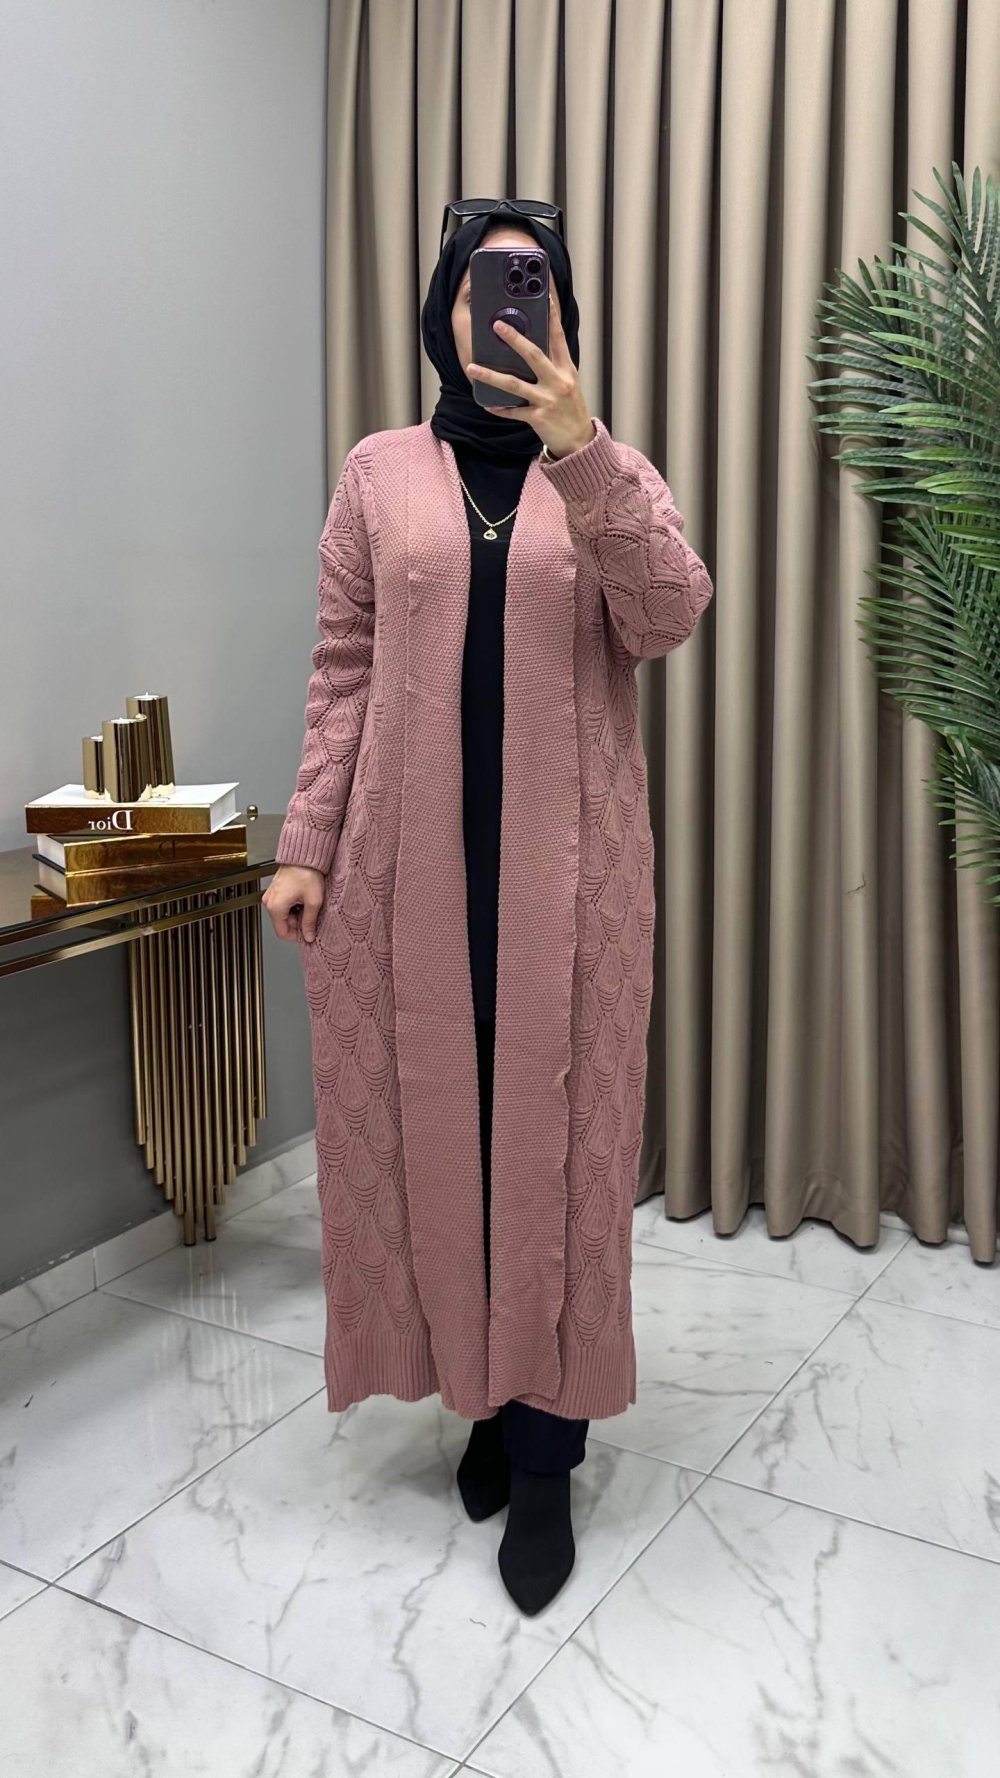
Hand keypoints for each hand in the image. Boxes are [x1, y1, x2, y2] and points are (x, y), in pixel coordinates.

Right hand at [263, 864, 325, 942]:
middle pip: (284, 923)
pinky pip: (284, 904)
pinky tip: (304, 898)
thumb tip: (309, 936)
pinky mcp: (277, 890)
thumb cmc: (306, 872)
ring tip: (309, 904)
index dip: (297, 936)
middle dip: (299, 923)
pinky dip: (295, 905)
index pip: (282, 933)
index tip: (308, 934)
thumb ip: (310, 922)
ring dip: (298, 913)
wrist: (304, 854)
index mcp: (276, 906)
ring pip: (285, 914)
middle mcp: (270, 901)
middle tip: (312, 917)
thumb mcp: (313, 901)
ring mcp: (272, 895)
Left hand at [467, 291, 594, 459]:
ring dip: (490, 375)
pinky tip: (486, 403)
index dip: (552, 316)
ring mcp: (547, 400)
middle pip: (534, 355)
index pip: (558, 338)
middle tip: (497, 325)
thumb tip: (528, 349)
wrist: (580, 441)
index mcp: (567, 370)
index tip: (544, 296)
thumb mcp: (568, 382)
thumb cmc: (571, 409)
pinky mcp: (538, 418)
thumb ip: (553, 366)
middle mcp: (558, 382)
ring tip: (472, 368)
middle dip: (514, 339)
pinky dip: (499, 408)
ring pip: (514, 384)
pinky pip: (513, 411)